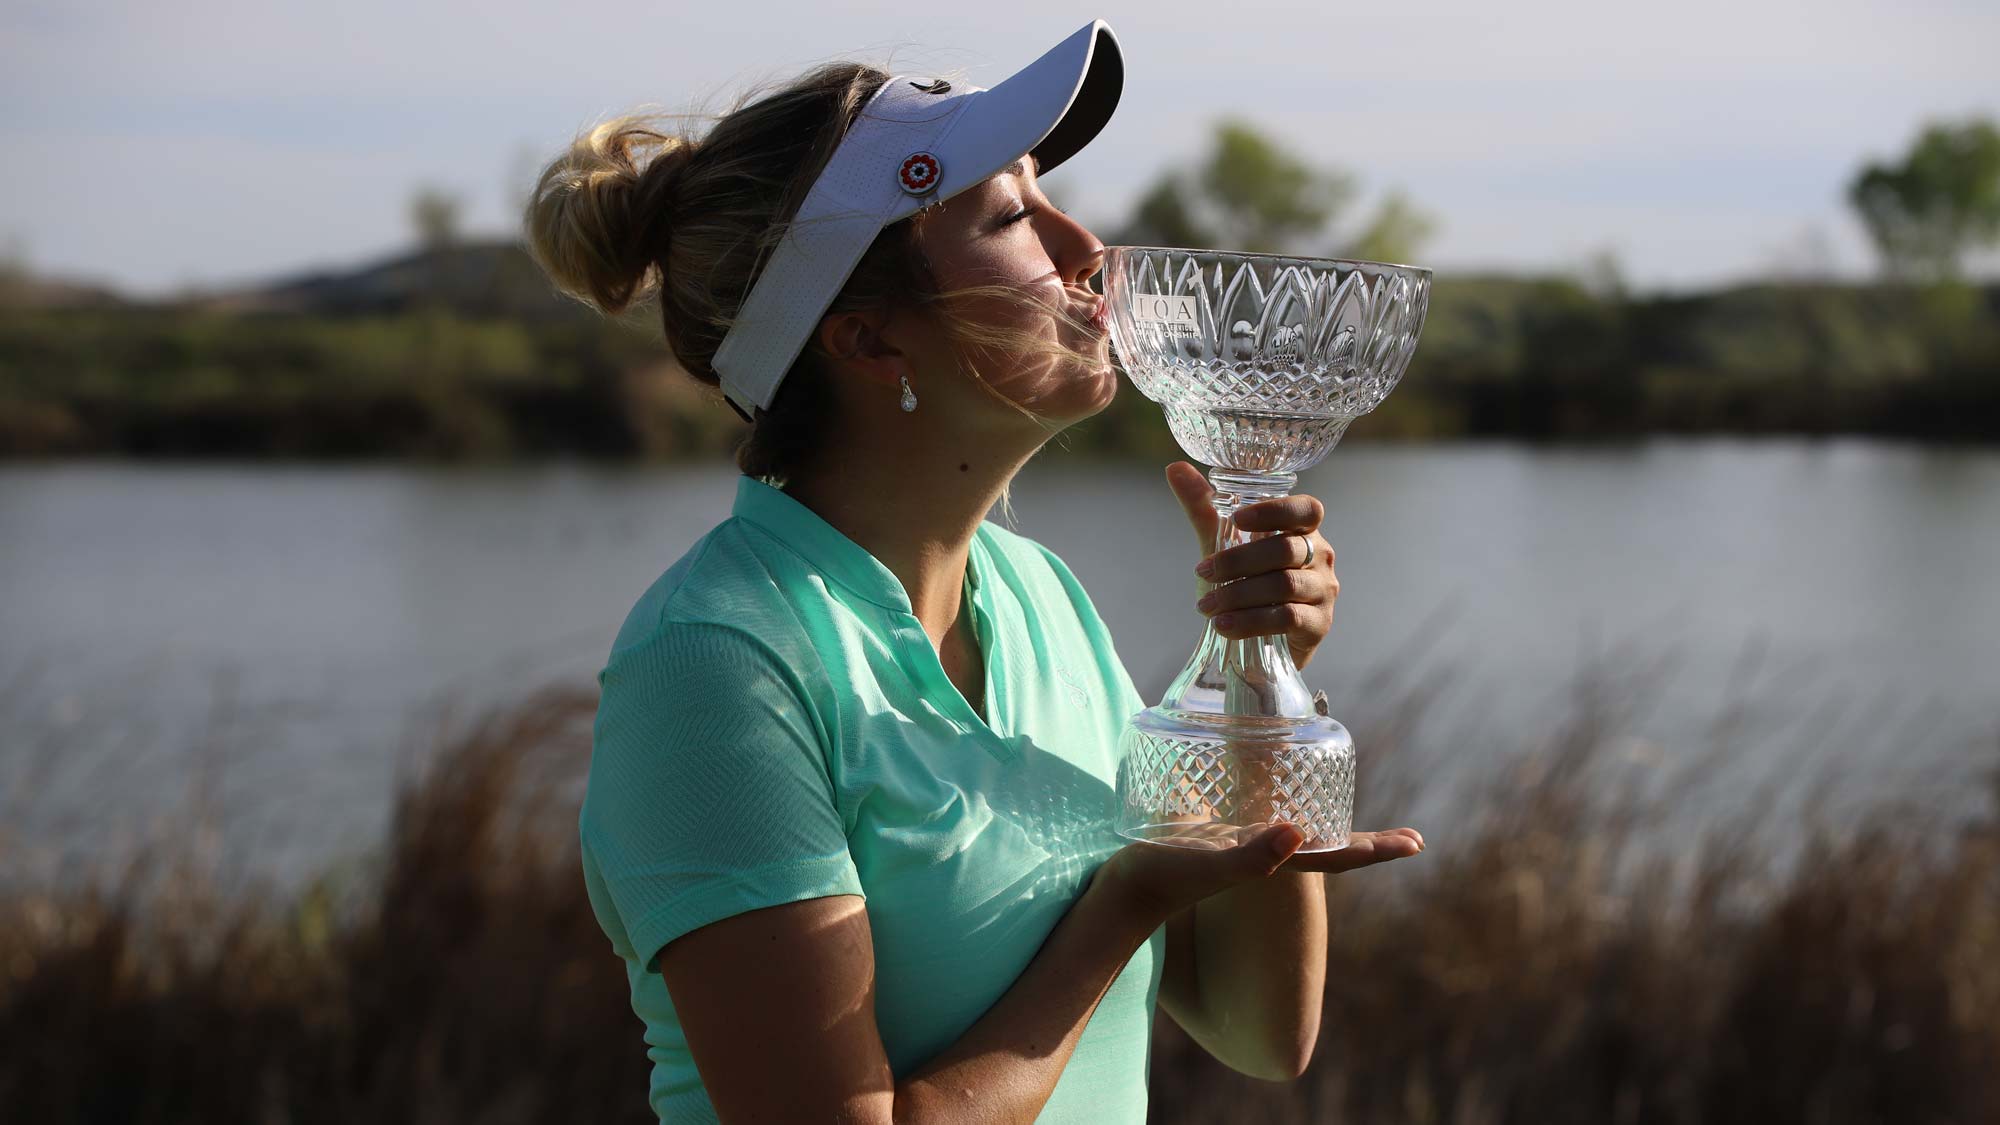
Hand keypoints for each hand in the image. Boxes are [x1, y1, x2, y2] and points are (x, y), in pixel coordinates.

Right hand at [1088, 823, 1423, 927]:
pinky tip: (1285, 792)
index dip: (1375, 849)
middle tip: (1413, 838)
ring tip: (1361, 811)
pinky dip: (1286, 802)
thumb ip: (1250, 856)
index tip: (1417, 843)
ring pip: (1301, 830)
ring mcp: (1243, 847)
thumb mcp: (1207, 863)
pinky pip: (1266, 816)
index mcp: (1273, 862)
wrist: (1121, 890)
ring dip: (1333, 821)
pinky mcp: (1219, 835)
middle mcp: (1265, 855)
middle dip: (1369, 841)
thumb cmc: (1162, 878)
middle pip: (1331, 844)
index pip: (1337, 856)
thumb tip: (1299, 833)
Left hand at [1165, 461, 1337, 670]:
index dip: (1274, 511)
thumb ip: (1203, 507)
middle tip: (1202, 572)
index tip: (1236, 518)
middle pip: (1285, 550)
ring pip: (1284, 585)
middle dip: (1238, 561)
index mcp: (1302, 530)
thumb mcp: (1222, 543)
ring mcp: (1323, 590)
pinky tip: (1224, 625)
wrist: (1261, 642)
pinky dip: (1251, 621)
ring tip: (1205, 606)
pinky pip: (1288, 618)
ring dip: (1238, 595)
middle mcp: (1320, 555)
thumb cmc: (1246, 583)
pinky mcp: (1319, 624)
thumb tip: (1174, 468)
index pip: (1306, 509)